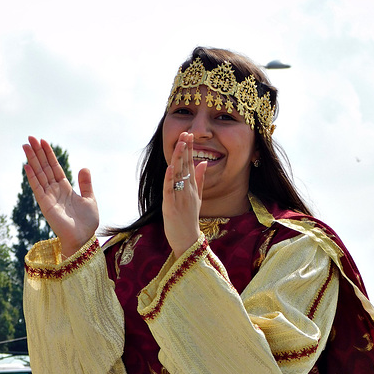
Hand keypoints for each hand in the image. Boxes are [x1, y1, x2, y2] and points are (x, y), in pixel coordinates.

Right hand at [23, 137, 98, 257]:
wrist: (83, 238)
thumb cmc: (87, 222)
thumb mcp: (90, 199)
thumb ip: (85, 184)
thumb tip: (84, 167)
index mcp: (65, 188)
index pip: (54, 167)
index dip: (49, 154)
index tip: (42, 141)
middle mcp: (55, 190)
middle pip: (44, 167)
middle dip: (37, 152)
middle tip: (29, 137)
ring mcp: (49, 197)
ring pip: (39, 174)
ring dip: (32, 160)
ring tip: (25, 146)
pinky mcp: (45, 205)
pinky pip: (37, 188)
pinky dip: (32, 177)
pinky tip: (26, 165)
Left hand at [162, 132, 206, 257]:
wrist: (188, 240)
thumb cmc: (190, 220)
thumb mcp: (197, 198)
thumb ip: (200, 180)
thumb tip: (203, 162)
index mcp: (192, 188)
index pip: (191, 164)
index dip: (190, 149)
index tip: (189, 134)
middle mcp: (187, 190)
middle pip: (186, 166)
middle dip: (185, 149)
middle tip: (186, 132)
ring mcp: (180, 198)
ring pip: (179, 174)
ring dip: (179, 158)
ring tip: (180, 143)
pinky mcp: (171, 206)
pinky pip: (170, 190)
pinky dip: (169, 178)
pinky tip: (170, 167)